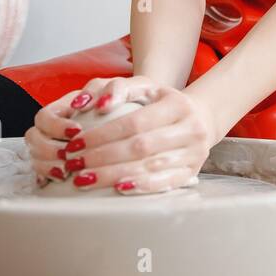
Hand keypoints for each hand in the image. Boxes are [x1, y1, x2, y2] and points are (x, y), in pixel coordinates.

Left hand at [25, 75, 220, 193]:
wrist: (202, 118)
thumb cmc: (164, 102)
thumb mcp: (147, 86)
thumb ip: (120, 87)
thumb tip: (98, 105)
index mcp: (177, 105)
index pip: (134, 122)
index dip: (103, 134)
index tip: (76, 143)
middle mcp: (190, 129)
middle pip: (140, 147)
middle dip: (102, 157)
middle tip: (74, 164)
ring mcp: (194, 153)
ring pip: (149, 167)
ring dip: (113, 175)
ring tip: (84, 179)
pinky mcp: (192, 172)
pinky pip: (165, 183)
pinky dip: (141, 187)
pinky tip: (118, 189)